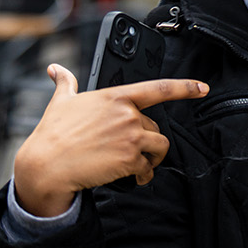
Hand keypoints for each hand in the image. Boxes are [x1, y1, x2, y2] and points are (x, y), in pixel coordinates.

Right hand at [12, 64, 208, 217]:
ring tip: (137, 165)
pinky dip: (142, 175)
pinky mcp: (130, 158)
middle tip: (128, 152)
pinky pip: (147, 167)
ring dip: (152, 158)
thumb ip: (66, 84)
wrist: (45, 166)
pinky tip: (131, 177)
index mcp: (115, 97)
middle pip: (155, 127)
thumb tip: (56, 69)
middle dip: (146, 141)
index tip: (203, 88)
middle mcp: (127, 114)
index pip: (158, 88)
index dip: (185, 88)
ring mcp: (131, 136)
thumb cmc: (51, 135)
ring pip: (159, 147)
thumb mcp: (60, 103)